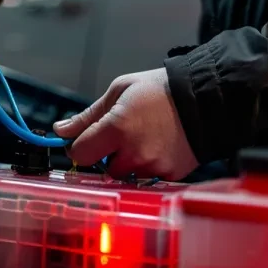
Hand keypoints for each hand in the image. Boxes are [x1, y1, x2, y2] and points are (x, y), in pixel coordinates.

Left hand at [54, 68, 198, 179]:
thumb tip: (61, 130)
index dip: (78, 147)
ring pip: (125, 174)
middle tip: (122, 134)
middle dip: (107, 154)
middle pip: (103, 167)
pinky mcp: (169, 176)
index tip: (84, 140)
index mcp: (117, 128)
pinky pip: (146, 178)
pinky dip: (147, 166)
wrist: (206, 98)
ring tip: (144, 138)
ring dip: (127, 161)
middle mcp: (134, 153)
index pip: (80, 154)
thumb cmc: (159, 90)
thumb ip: (88, 116)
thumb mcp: (119, 91)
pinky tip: (158, 146)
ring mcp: (153, 167)